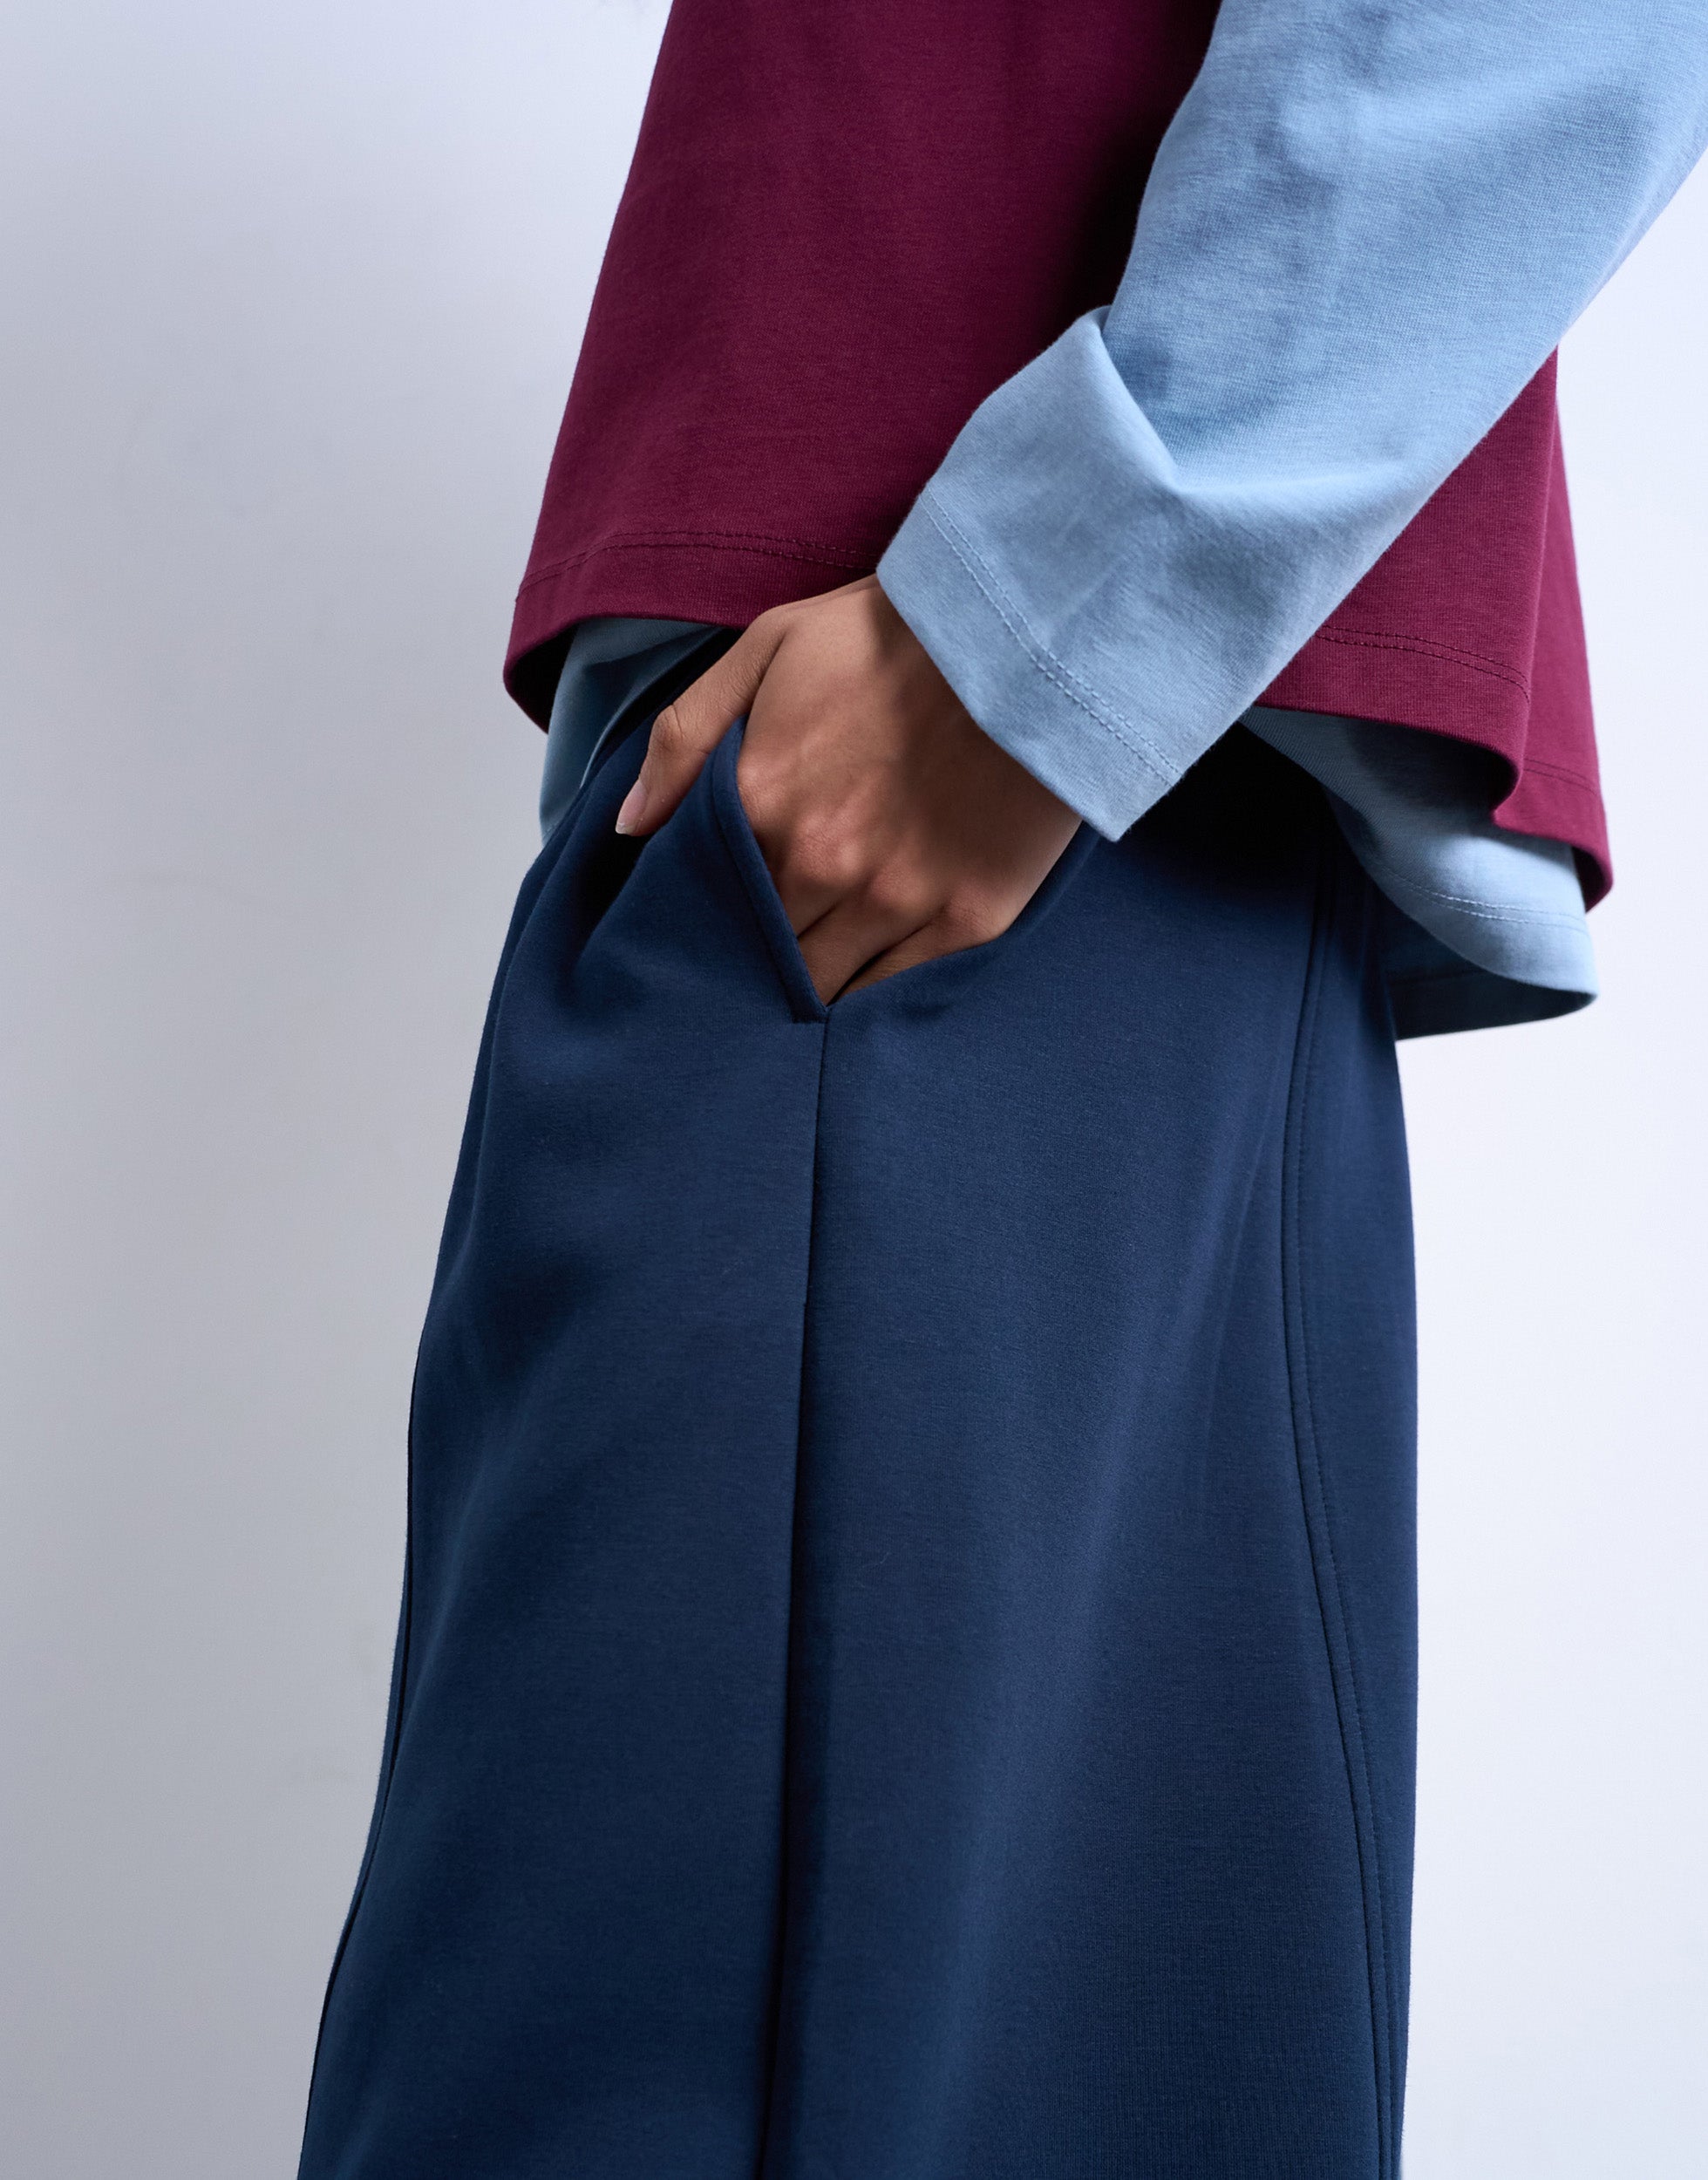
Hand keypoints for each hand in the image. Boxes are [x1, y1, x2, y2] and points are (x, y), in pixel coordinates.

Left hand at [614, 576, 1080, 1001]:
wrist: (1026, 633)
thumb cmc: (891, 636)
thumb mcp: (767, 648)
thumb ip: (686, 737)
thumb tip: (628, 825)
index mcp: (760, 805)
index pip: (707, 903)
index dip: (706, 919)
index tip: (710, 925)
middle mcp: (821, 865)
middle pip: (761, 955)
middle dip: (751, 962)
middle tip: (750, 965)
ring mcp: (896, 900)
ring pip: (823, 988)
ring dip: (806, 991)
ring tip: (800, 983)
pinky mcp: (965, 920)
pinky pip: (895, 991)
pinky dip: (871, 995)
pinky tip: (861, 987)